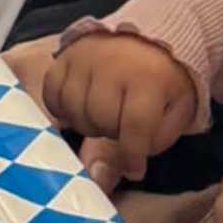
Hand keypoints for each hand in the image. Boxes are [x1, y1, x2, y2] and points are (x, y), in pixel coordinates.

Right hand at [12, 26, 198, 187]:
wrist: (148, 43)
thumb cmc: (162, 86)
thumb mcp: (170, 116)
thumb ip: (143, 147)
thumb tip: (99, 179)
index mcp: (150, 76)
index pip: (135, 125)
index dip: (132, 155)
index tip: (135, 169)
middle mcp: (114, 61)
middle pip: (99, 119)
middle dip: (111, 133)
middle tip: (122, 128)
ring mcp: (85, 56)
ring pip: (73, 110)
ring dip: (87, 124)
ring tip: (104, 116)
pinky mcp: (64, 56)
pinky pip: (52, 95)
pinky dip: (63, 109)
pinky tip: (81, 108)